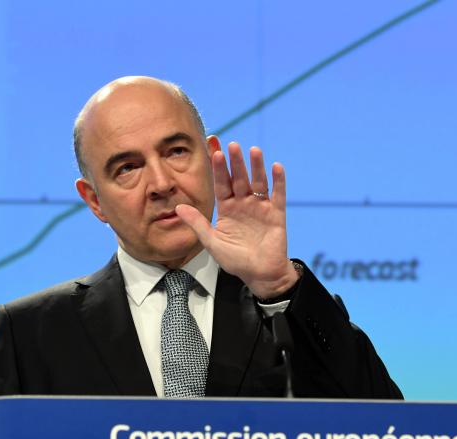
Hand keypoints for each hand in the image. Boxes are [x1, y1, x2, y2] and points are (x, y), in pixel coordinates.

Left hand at [175, 136, 299, 298]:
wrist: (260, 275)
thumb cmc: (236, 260)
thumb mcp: (212, 242)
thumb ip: (197, 223)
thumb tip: (177, 208)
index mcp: (227, 209)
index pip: (221, 184)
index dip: (218, 168)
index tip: (214, 151)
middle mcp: (243, 204)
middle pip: (239, 179)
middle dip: (235, 163)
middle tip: (232, 145)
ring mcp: (261, 207)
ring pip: (258, 182)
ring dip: (256, 167)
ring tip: (253, 150)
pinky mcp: (276, 214)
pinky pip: (278, 195)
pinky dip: (278, 181)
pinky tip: (276, 167)